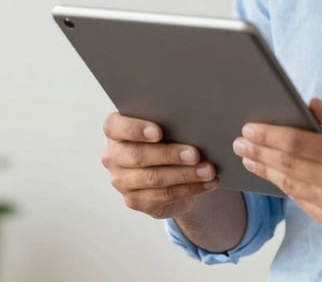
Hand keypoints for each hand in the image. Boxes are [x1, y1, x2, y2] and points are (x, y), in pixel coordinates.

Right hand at [101, 112, 218, 219]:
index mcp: (116, 131)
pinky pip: (162, 196)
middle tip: (195, 154)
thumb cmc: (168, 136)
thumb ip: (170, 120)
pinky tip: (206, 183)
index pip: (115, 127)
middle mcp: (113, 156)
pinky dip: (189, 189)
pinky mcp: (134, 200)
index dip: (136, 129)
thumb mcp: (166, 125)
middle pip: (138, 156)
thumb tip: (194, 122)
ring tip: (208, 170)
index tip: (159, 132)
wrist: (170, 168)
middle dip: (170, 155)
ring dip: (185, 174)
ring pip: (153, 178)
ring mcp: (121, 180)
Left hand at [232, 99, 321, 228]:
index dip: (269, 136)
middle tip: (240, 141)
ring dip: (265, 170)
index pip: (296, 144)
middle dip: (260, 151)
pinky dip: (283, 185)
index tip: (250, 128)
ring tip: (248, 157)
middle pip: (287, 165)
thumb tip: (309, 104)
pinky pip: (300, 200)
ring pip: (289, 185)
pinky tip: (272, 173)